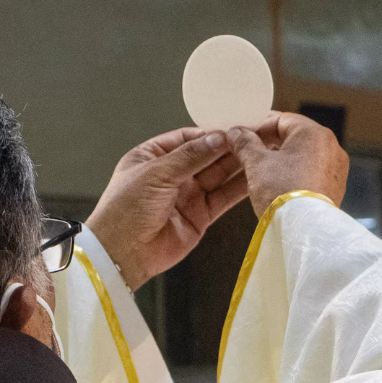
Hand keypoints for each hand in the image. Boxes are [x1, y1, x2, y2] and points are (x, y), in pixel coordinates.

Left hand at [85, 128, 247, 290]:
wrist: (123, 254)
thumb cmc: (125, 210)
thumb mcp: (155, 173)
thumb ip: (190, 156)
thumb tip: (217, 138)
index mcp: (152, 156)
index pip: (187, 138)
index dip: (210, 134)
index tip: (233, 128)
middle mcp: (171, 174)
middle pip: (206, 156)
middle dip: (228, 148)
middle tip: (253, 139)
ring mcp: (186, 195)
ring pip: (217, 176)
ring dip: (237, 166)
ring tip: (259, 155)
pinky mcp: (199, 216)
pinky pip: (222, 198)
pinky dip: (238, 190)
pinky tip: (254, 178)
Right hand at [228, 112, 348, 215]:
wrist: (303, 230)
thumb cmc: (282, 192)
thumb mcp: (257, 164)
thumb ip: (245, 143)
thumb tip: (236, 133)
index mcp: (315, 133)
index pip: (282, 120)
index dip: (258, 126)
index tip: (242, 135)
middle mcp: (332, 147)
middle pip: (294, 137)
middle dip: (269, 144)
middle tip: (248, 152)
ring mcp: (336, 169)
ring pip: (303, 156)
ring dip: (281, 160)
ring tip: (260, 170)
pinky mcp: (335, 188)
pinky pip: (311, 173)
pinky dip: (294, 174)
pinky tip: (278, 185)